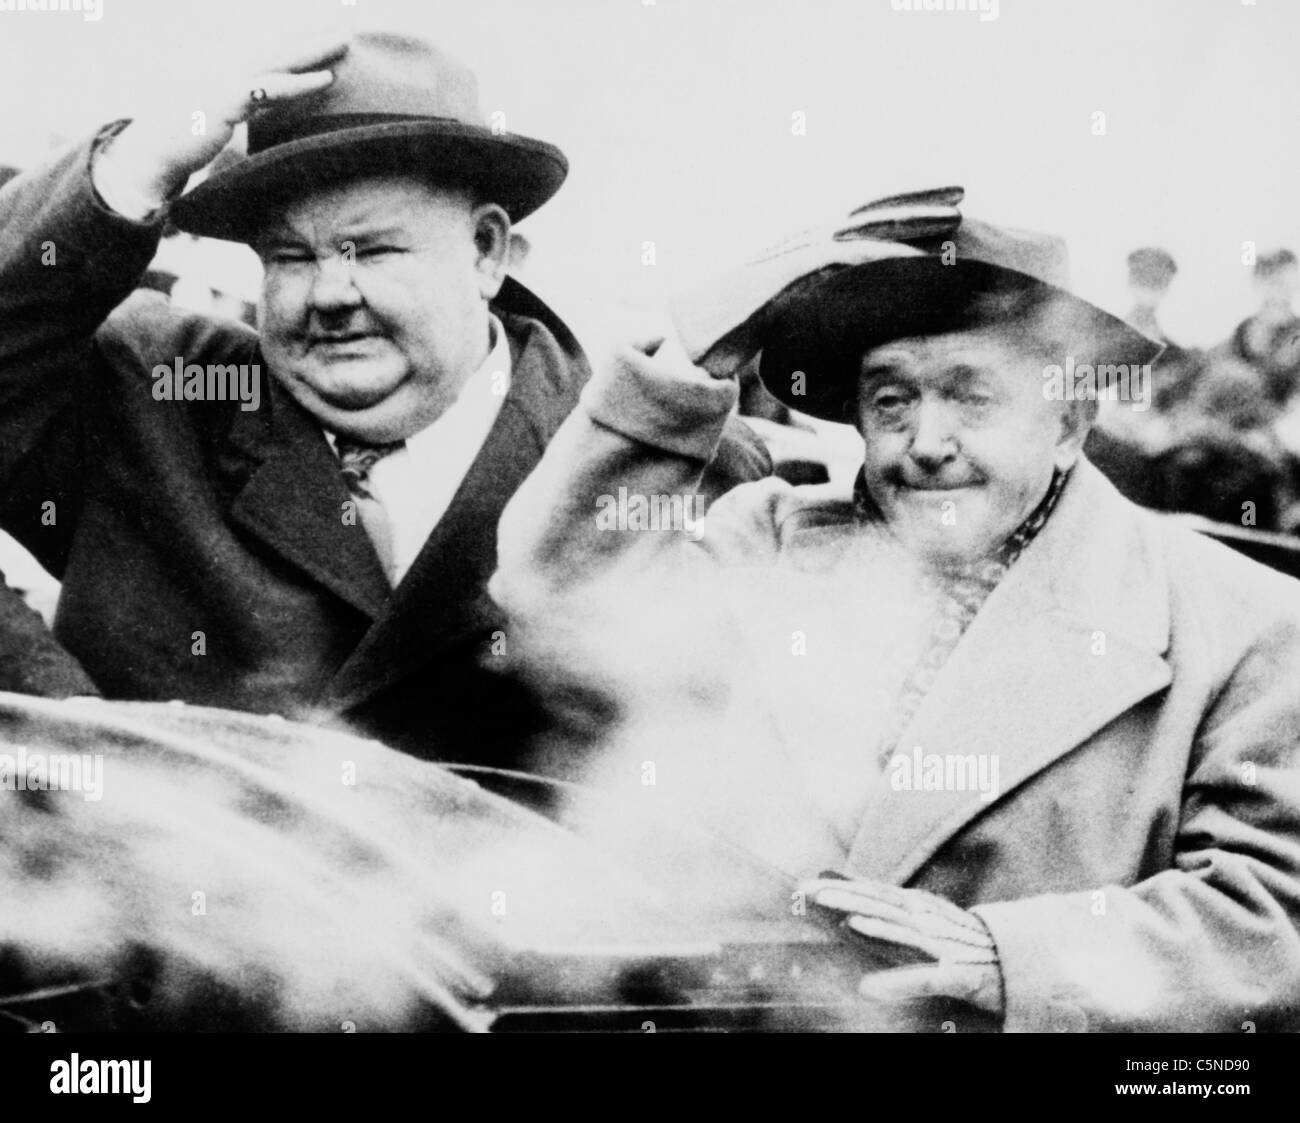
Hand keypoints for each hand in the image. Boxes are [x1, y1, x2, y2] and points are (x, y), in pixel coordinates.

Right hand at [94, 36, 348, 208]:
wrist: (151, 153)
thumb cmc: (184, 142)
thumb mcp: (221, 125)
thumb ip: (243, 116)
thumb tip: (263, 120)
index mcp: (230, 79)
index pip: (270, 62)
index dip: (298, 54)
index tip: (327, 46)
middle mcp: (229, 73)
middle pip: (278, 54)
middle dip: (312, 42)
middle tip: (345, 33)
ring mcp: (227, 84)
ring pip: (278, 63)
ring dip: (312, 52)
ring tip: (343, 43)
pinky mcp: (226, 101)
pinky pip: (269, 89)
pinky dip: (299, 83)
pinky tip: (327, 78)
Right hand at [669, 187, 962, 379]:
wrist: (694, 334)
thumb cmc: (732, 330)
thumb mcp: (785, 314)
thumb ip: (813, 308)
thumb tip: (840, 316)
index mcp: (808, 244)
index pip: (863, 218)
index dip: (902, 207)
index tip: (942, 205)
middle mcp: (806, 238)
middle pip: (871, 211)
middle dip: (918, 198)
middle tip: (962, 190)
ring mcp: (800, 250)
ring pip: (866, 226)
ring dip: (910, 218)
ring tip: (953, 214)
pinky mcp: (793, 270)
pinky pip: (847, 258)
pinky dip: (882, 256)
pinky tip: (914, 257)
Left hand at [803, 876, 1004, 1020]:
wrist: (1023, 962)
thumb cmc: (965, 942)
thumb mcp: (922, 918)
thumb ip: (885, 905)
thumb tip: (842, 883)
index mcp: (918, 908)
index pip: (873, 893)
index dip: (840, 887)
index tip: (804, 884)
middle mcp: (927, 920)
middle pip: (877, 905)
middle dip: (840, 896)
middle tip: (805, 892)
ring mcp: (941, 945)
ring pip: (896, 928)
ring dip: (863, 917)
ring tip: (830, 910)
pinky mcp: (957, 975)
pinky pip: (923, 976)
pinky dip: (896, 978)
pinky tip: (869, 982)